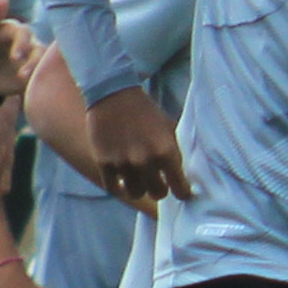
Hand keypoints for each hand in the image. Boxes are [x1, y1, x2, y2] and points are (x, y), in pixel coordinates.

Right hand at [82, 85, 194, 212]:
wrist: (114, 94)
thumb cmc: (145, 110)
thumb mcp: (168, 127)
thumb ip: (174, 150)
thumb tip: (182, 172)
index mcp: (166, 151)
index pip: (179, 187)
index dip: (182, 193)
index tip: (183, 193)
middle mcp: (145, 161)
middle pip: (158, 193)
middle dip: (161, 189)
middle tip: (159, 184)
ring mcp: (123, 164)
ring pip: (136, 193)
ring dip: (140, 188)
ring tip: (139, 180)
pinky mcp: (104, 163)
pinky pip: (114, 188)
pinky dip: (119, 185)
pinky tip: (123, 179)